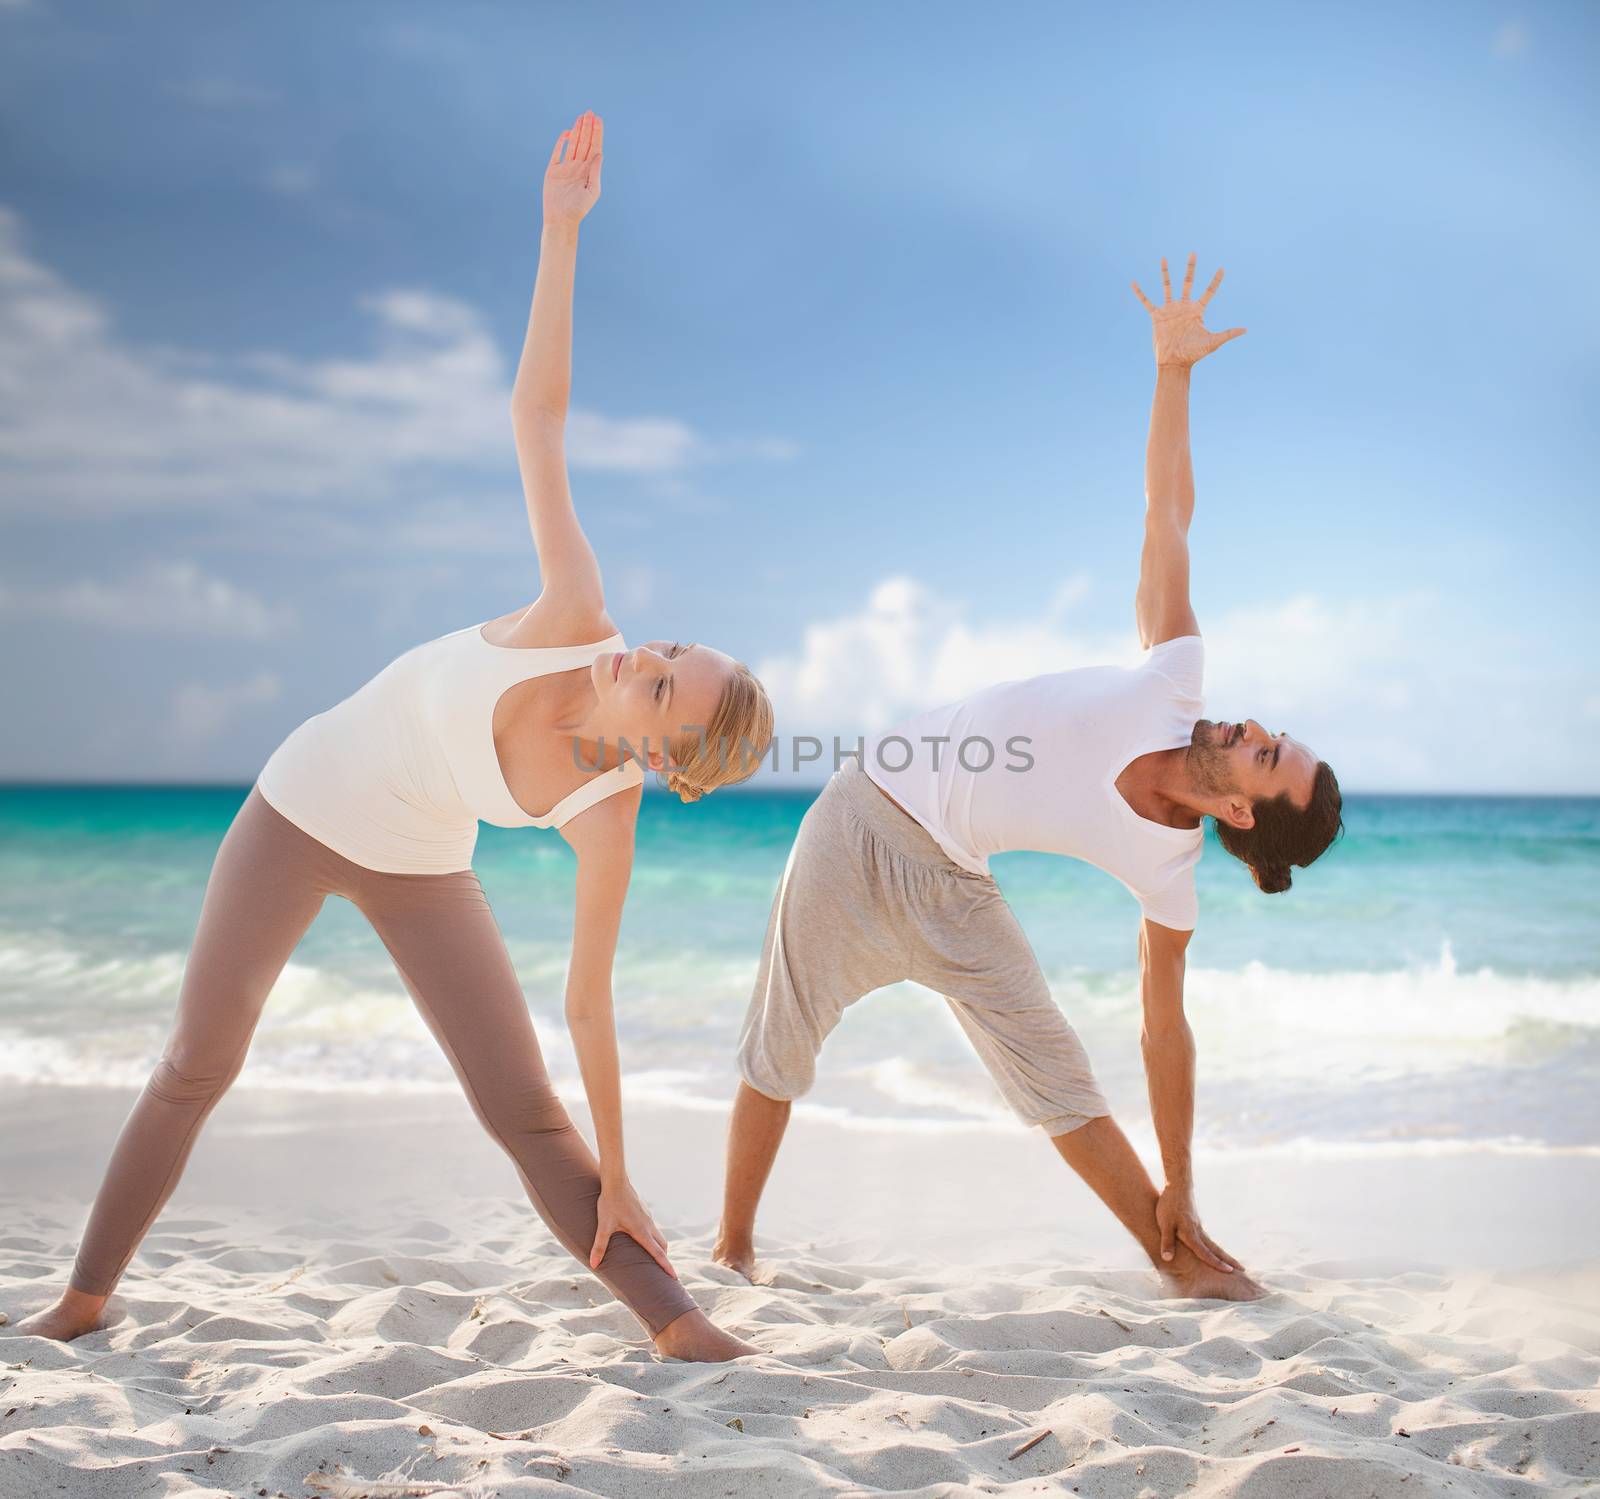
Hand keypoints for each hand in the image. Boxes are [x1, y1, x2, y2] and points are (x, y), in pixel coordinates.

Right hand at [544, 110, 603, 227]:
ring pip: (572, 144)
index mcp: (588, 171)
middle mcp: (578, 167)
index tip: (598, 120)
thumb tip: (599, 154)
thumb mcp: (592, 190)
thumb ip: (595, 171)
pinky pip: (557, 153)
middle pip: (584, 142)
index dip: (597, 134)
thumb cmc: (579, 209)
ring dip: (577, 131)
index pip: (594, 148)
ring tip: (581, 117)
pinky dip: (561, 142)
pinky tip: (567, 132)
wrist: (561, 219)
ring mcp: (565, 167)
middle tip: (590, 113)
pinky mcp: (553, 170)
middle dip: (588, 128)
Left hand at [590, 1177, 676, 1278]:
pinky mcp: (644, 1211)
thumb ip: (599, 1246)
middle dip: (664, 1259)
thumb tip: (594, 1265)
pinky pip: (652, 1228)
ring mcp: (648, 1217)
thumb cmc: (610, 1203)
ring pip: (658, 1236)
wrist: (616, 1181)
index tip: (674, 1277)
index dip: (666, 1266)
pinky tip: (641, 1237)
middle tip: (662, 1272)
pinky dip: (652, 1237)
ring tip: (652, 1258)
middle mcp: (648, 1225)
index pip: (658, 1253)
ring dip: (658, 1247)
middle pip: (662, 1246)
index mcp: (642, 1231)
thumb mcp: (604, 1226)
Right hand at [1131, 253, 1244, 367]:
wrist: (1174, 363)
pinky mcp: (1156, 316)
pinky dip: (1140, 293)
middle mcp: (1183, 307)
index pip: (1208, 291)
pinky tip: (1133, 283)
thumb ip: (1228, 333)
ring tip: (1163, 258)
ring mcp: (1169, 310)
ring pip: (1167, 286)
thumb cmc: (1193, 354)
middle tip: (1193, 253)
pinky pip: (1147, 302)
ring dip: (1165, 273)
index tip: (1222, 268)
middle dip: (1190, 268)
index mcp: (1196, 311)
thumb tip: (1246, 330)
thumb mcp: (1212, 342)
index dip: (1215, 280)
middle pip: (1187, 282)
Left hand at [1155, 1183, 1240, 1272]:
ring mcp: (1198, 1227)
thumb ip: (1167, 1242)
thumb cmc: (1169, 1205)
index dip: (1216, 1263)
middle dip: (1228, 1260)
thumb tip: (1167, 1259)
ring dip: (1223, 1255)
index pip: (1205, 1253)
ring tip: (1233, 1264)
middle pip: (1216, 1250)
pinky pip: (1207, 1239)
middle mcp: (1198, 1232)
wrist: (1177, 1185)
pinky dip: (1214, 1248)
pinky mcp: (1196, 1223)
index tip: (1230, 1272)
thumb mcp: (1164, 1224)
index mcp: (1191, 1234)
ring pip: (1213, 1244)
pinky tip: (1214, 1251)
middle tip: (1243, 1270)